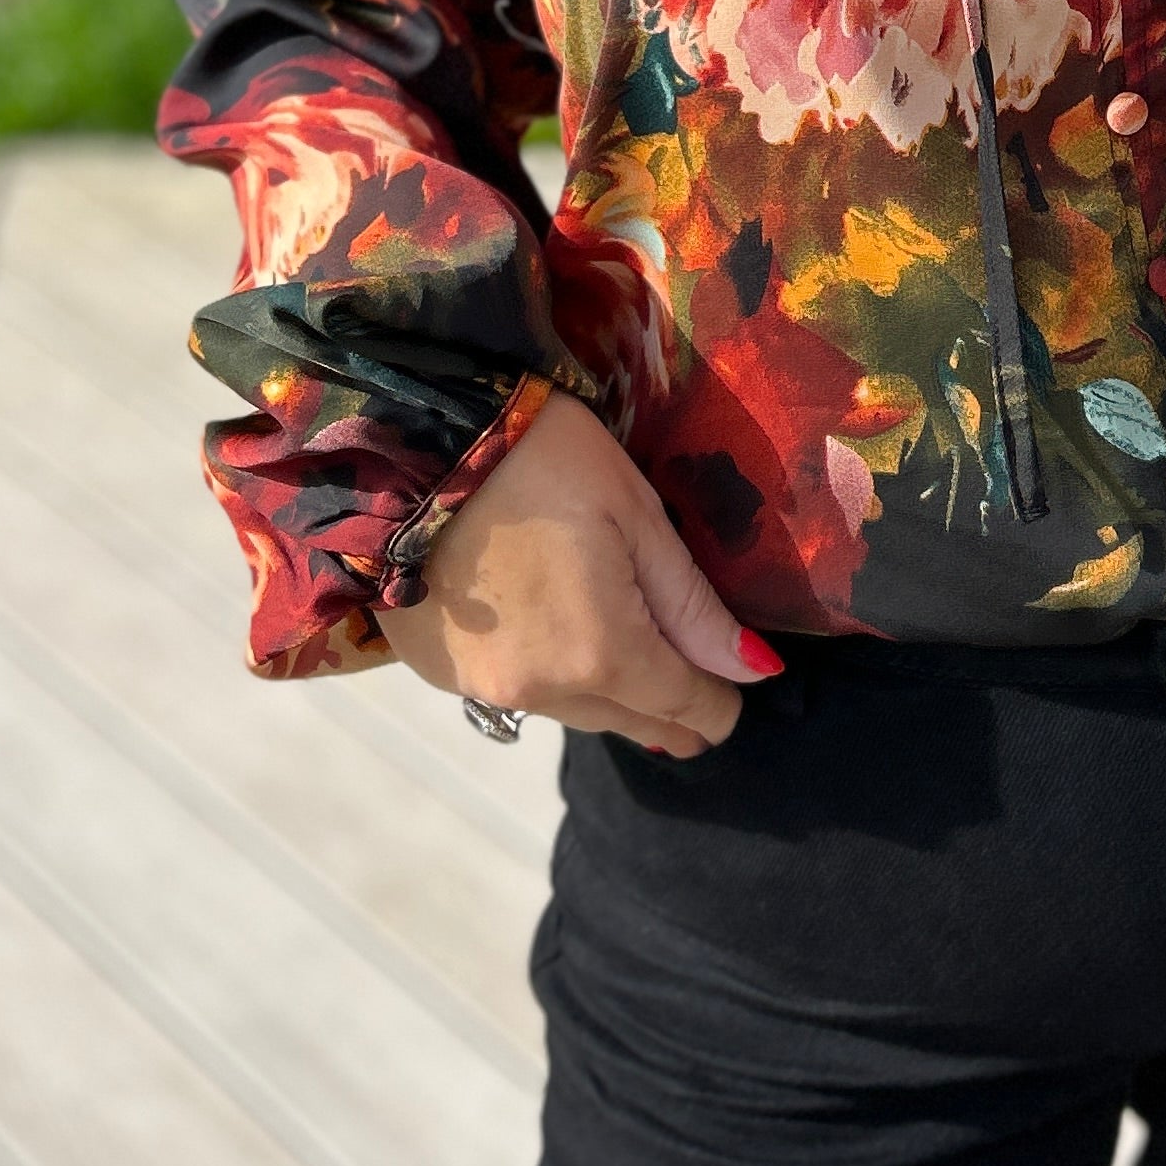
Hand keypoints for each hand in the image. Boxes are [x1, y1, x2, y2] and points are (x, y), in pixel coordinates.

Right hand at [378, 388, 779, 758]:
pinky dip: (545, 673)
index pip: (685, 709)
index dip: (721, 705)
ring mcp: (482, 688)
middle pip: (631, 720)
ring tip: (629, 653)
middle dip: (670, 704)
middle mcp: (541, 691)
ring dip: (607, 690)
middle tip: (696, 676)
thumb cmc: (540, 459)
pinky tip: (550, 630)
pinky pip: (517, 692)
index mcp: (602, 652)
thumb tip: (754, 671)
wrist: (410, 444)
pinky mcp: (438, 672)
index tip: (737, 689)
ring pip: (573, 711)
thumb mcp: (635, 515)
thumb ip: (692, 605)